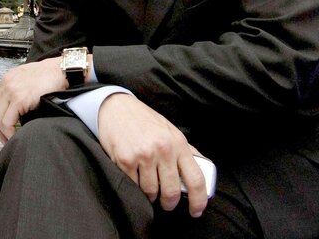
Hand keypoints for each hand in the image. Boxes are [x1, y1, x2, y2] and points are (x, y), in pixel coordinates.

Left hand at [0, 57, 65, 142]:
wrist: (62, 70)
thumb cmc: (51, 75)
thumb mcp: (28, 79)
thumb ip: (19, 90)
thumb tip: (17, 109)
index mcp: (8, 79)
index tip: (1, 128)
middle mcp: (6, 84)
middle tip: (4, 138)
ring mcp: (11, 91)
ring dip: (2, 132)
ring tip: (9, 140)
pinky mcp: (19, 100)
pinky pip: (7, 121)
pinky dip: (9, 132)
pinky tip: (14, 136)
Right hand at [98, 94, 208, 216]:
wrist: (116, 107)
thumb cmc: (144, 120)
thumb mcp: (170, 130)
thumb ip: (185, 150)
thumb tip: (202, 168)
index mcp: (178, 143)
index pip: (196, 179)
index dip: (199, 200)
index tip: (196, 211)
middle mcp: (163, 149)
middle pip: (172, 191)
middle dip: (169, 203)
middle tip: (166, 203)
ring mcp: (143, 155)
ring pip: (151, 192)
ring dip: (150, 195)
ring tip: (147, 186)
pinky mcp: (125, 160)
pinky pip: (133, 186)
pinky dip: (134, 187)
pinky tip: (134, 178)